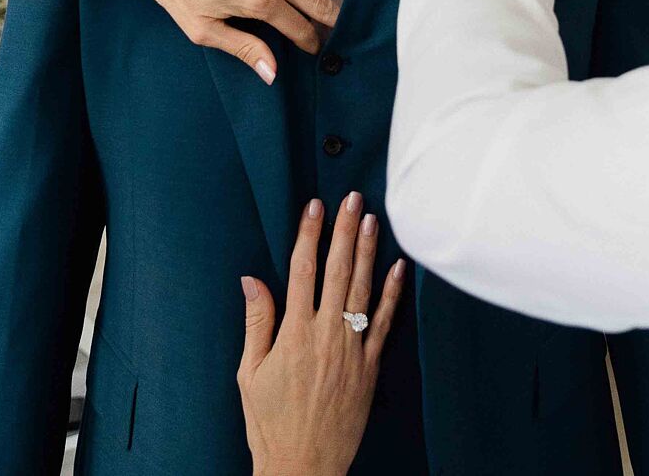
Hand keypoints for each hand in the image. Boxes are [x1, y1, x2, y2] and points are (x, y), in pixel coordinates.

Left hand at [124, 0, 355, 84]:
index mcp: (259, 3)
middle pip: (318, 2)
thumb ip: (243, 49)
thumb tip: (272, 74)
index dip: (313, 44)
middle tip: (348, 31)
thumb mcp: (202, 29)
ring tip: (358, 0)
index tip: (319, 52)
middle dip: (335, 19)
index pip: (300, 29)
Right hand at [239, 195, 405, 475]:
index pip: (302, 271)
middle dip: (344, 231)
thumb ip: (256, 323)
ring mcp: (352, 349)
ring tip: (372, 220)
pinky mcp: (371, 366)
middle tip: (351, 199)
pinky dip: (392, 293)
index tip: (315, 207)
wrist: (304, 466)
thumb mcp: (250, 373)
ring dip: (368, 251)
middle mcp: (325, 335)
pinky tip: (398, 267)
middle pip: (337, 271)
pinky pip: (385, 322)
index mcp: (293, 334)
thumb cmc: (271, 424)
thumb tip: (251, 281)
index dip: (309, 235)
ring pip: (363, 289)